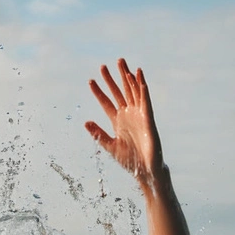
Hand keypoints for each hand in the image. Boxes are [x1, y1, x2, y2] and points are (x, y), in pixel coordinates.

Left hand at [86, 58, 162, 183]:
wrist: (145, 170)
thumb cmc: (130, 161)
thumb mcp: (110, 146)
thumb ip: (98, 134)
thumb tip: (86, 122)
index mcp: (118, 121)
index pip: (106, 102)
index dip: (98, 92)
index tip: (90, 81)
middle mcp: (128, 115)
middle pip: (119, 92)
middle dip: (112, 79)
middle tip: (104, 66)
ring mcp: (139, 115)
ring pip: (132, 92)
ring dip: (127, 78)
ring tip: (122, 63)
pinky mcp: (148, 119)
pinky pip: (145, 101)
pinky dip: (142, 89)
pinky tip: (139, 78)